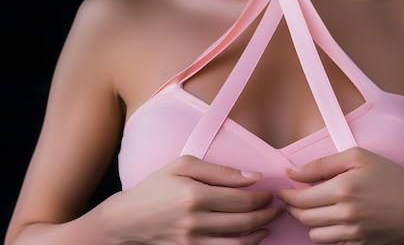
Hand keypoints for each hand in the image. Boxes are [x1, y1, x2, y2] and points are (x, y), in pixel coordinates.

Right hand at [106, 154, 283, 244]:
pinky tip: (251, 239)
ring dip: (259, 234)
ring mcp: (192, 242)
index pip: (241, 199)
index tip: (271, 192)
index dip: (262, 197)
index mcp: (195, 194)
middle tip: (277, 208)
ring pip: (238, 244)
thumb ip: (220, 171)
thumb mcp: (183, 166)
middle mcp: (195, 221)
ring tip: (268, 224)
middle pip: (244, 221)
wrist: (126, 219)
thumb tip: (253, 177)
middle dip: (267, 214)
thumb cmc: (156, 187)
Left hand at [277, 147, 403, 244]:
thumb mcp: (359, 157)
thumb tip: (293, 172)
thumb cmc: (392, 178)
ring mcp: (353, 233)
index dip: (288, 195)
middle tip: (293, 200)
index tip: (284, 191)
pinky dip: (326, 234)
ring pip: (314, 235)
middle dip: (293, 209)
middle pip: (303, 218)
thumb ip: (323, 164)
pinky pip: (331, 244)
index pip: (300, 198)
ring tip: (312, 210)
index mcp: (343, 189)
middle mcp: (345, 214)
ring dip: (308, 223)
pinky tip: (331, 220)